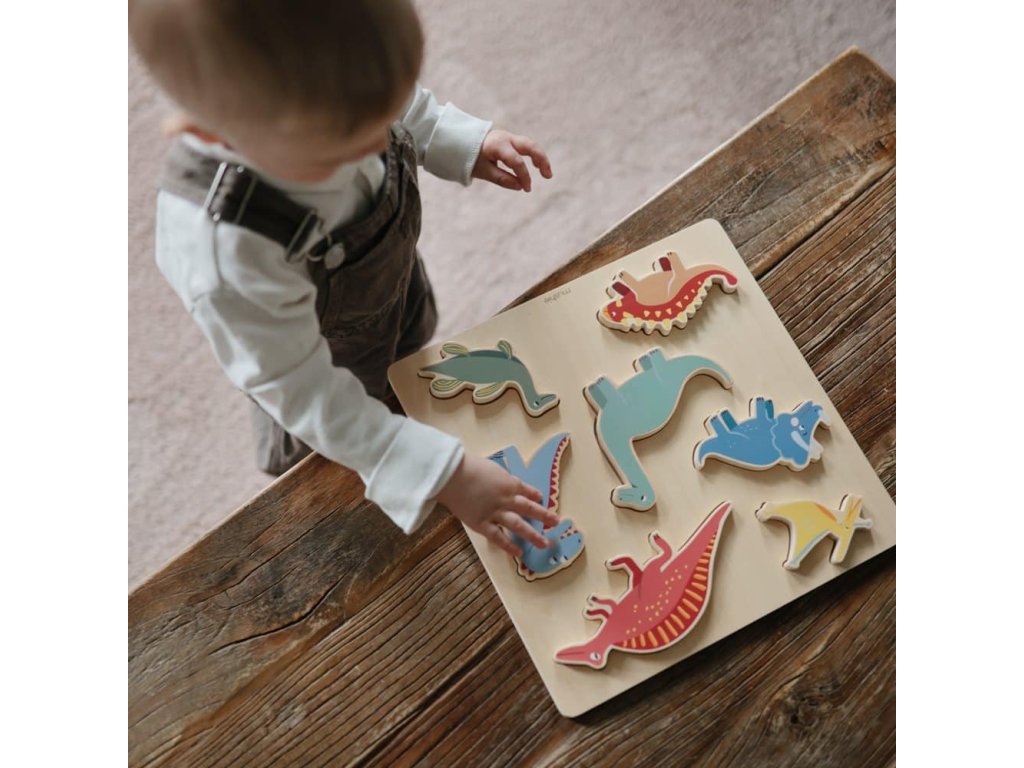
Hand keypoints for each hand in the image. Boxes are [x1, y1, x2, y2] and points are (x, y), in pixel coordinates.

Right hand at [437, 454, 558, 556]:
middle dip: (544, 516)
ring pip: (518, 526)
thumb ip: (500, 478)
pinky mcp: (482, 524)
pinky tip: (519, 552)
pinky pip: (498, 537)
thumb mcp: (491, 468)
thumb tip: (506, 482)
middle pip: (529, 509)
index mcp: (509, 483)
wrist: (452, 476)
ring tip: (545, 544)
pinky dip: (509, 546)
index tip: (542, 499)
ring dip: (533, 535)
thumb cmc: (469, 467)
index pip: (526, 491)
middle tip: (556, 522)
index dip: (535, 495)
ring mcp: (495, 513)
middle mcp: (506, 500)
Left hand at [472, 129, 552, 191]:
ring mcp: (509, 137)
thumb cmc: (471, 158)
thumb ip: (502, 179)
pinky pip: (525, 146)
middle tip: (548, 176)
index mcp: (497, 145)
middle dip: (541, 160)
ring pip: (530, 144)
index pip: (516, 162)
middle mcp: (506, 138)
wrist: (461, 143)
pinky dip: (533, 155)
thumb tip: (520, 186)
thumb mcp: (483, 171)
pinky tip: (537, 166)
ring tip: (546, 173)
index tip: (527, 189)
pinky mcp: (510, 140)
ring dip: (540, 157)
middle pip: (530, 146)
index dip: (524, 176)